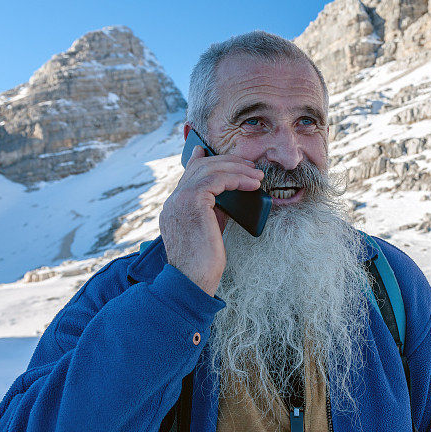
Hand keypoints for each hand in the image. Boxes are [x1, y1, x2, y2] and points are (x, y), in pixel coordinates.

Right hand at [159, 145, 262, 295]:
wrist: (192, 279)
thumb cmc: (203, 263)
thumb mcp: (209, 230)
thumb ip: (215, 211)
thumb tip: (232, 196)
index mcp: (174, 208)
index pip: (187, 176)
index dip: (199, 160)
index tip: (210, 151)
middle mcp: (173, 200)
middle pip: (200, 167)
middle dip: (228, 162)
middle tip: (249, 165)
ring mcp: (180, 199)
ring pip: (209, 169)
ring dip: (237, 169)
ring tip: (257, 176)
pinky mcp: (192, 201)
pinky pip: (217, 179)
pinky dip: (237, 178)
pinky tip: (251, 184)